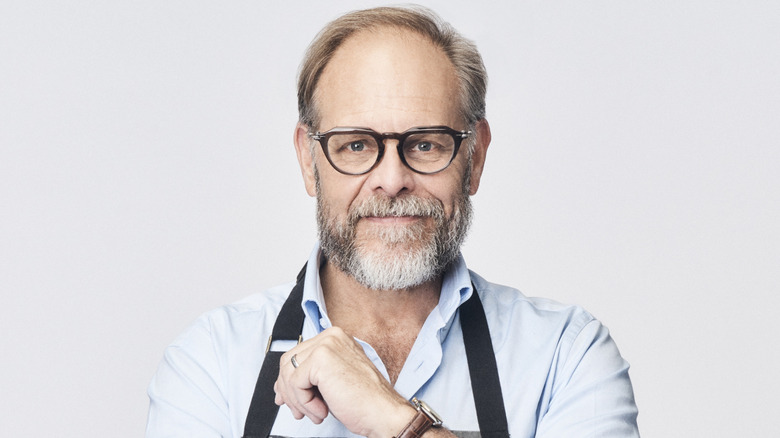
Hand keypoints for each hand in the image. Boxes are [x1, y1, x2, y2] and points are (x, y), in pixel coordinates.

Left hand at [273, 327, 415, 436]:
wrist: (382, 412)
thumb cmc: (365, 400)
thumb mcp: (333, 381)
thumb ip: (310, 376)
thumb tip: (282, 386)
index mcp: (335, 338)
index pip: (297, 354)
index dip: (288, 379)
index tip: (288, 397)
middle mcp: (330, 337)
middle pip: (288, 362)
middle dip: (288, 391)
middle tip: (299, 410)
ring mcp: (326, 345)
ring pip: (289, 374)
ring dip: (297, 400)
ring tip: (314, 412)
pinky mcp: (321, 360)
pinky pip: (295, 385)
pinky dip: (304, 403)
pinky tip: (321, 411)